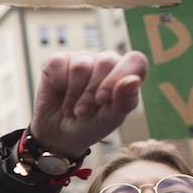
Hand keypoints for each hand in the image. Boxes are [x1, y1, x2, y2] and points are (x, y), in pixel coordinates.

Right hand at [30, 50, 146, 158]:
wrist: (57, 133)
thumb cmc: (89, 125)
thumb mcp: (109, 120)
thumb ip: (124, 101)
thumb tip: (133, 80)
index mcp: (126, 74)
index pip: (136, 61)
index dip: (120, 77)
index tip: (104, 99)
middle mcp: (106, 62)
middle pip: (106, 62)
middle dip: (92, 92)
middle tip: (83, 113)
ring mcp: (83, 58)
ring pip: (81, 65)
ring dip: (74, 93)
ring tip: (71, 109)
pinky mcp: (59, 60)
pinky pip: (59, 64)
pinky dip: (58, 84)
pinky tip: (60, 93)